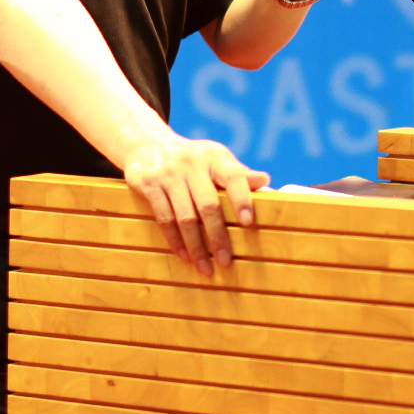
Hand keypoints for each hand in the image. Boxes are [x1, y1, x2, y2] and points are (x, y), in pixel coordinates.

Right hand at [121, 132, 268, 276]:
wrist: (147, 144)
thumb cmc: (193, 159)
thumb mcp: (216, 159)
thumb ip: (239, 174)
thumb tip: (266, 182)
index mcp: (214, 157)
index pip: (233, 177)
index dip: (241, 200)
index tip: (248, 223)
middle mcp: (192, 163)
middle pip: (208, 205)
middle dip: (218, 236)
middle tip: (226, 261)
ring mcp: (169, 173)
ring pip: (185, 217)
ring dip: (196, 246)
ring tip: (205, 268)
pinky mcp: (148, 184)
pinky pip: (164, 218)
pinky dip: (175, 240)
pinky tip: (184, 256)